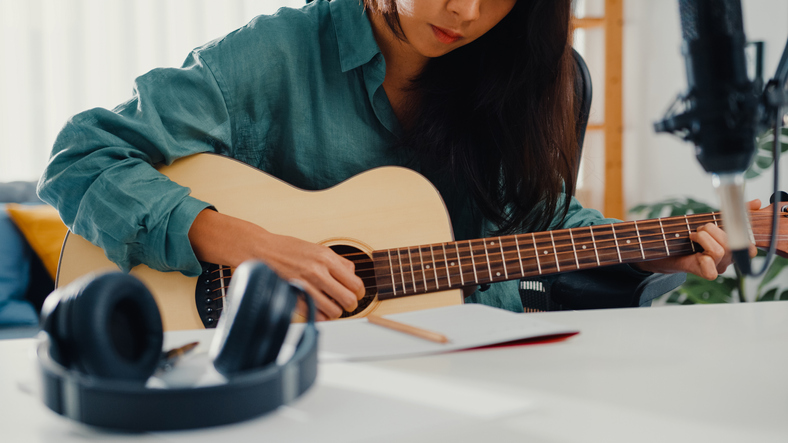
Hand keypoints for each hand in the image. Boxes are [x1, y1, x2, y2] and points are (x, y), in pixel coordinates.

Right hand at [189, 210, 364, 320]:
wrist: (259, 248)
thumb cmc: (287, 248)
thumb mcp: (317, 248)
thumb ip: (337, 262)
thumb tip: (352, 275)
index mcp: (327, 258)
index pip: (355, 283)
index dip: (359, 293)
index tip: (355, 295)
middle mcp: (318, 271)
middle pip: (349, 300)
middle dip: (349, 305)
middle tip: (344, 303)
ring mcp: (305, 284)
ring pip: (334, 311)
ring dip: (334, 312)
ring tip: (329, 306)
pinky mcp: (293, 295)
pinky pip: (315, 314)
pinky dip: (319, 316)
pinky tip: (316, 310)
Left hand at [635, 199, 760, 278]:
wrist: (667, 249)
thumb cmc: (690, 236)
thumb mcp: (712, 220)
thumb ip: (735, 213)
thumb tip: (757, 203)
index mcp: (734, 246)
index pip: (749, 244)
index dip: (741, 231)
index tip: (726, 221)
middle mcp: (729, 258)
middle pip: (732, 243)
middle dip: (712, 229)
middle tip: (700, 228)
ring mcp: (718, 266)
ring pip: (720, 251)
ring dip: (703, 238)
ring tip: (693, 235)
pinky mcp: (705, 273)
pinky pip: (711, 269)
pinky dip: (702, 258)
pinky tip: (693, 251)